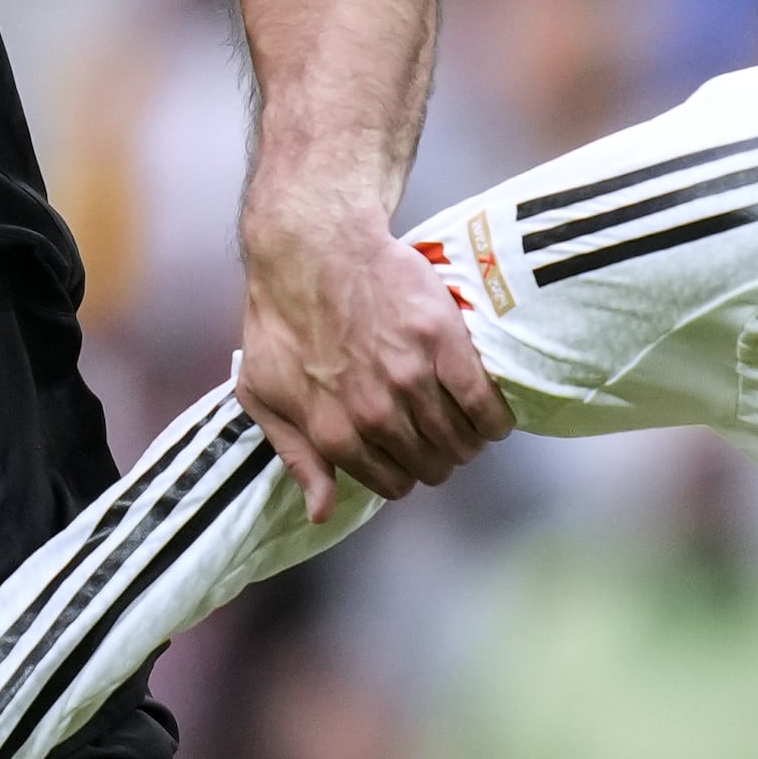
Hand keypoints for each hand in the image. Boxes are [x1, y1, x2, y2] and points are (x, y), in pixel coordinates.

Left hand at [234, 187, 504, 516]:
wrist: (314, 247)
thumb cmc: (283, 317)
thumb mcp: (264, 393)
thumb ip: (294, 456)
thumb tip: (321, 510)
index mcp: (334, 434)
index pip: (392, 485)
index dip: (406, 474)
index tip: (412, 455)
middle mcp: (375, 415)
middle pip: (433, 466)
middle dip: (439, 458)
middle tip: (440, 436)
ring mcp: (413, 381)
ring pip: (461, 442)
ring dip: (468, 441)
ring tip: (465, 424)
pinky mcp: (445, 347)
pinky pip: (485, 406)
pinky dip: (493, 419)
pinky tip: (490, 414)